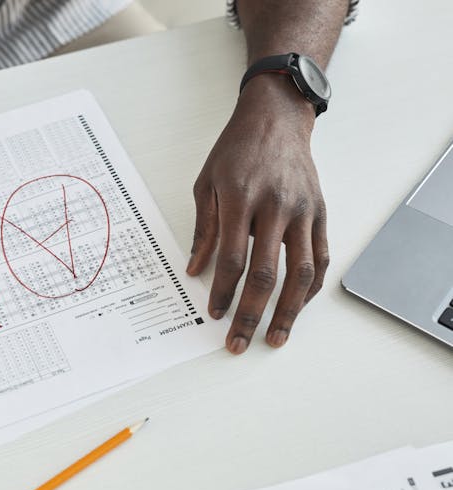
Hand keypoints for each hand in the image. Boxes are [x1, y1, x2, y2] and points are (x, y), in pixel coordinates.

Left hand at [186, 75, 329, 353]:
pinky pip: (320, 258)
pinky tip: (297, 306)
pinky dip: (310, 287)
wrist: (277, 120)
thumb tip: (196, 269)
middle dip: (251, 313)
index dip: (223, 291)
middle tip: (239, 342)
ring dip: (288, 311)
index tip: (214, 315)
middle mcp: (276, 206)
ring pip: (301, 272)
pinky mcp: (321, 213)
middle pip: (267, 273)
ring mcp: (304, 211)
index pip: (232, 258)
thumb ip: (204, 229)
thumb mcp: (207, 184)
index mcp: (241, 198)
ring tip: (276, 337)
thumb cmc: (236, 150)